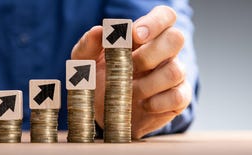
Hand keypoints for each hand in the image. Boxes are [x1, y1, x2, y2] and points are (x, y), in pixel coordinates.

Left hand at [71, 6, 191, 138]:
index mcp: (143, 37)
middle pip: (176, 38)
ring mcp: (174, 74)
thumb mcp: (85, 63)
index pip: (164, 16)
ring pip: (176, 70)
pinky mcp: (177, 98)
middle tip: (129, 68)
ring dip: (148, 84)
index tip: (135, 35)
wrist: (105, 114)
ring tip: (130, 92)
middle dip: (149, 55)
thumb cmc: (98, 81)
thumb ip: (88, 45)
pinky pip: (179, 97)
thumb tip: (98, 31)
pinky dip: (158, 103)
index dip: (155, 22)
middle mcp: (163, 52)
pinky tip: (143, 105)